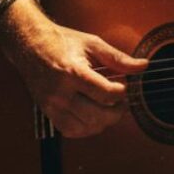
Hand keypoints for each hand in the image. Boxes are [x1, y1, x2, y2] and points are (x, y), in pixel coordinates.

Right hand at [0, 0, 148, 137]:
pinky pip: (72, 131)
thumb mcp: (93, 44)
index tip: (125, 85)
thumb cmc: (62, 42)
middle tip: (122, 100)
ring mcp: (53, 106)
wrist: (30, 46)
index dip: (122, 92)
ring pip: (87, 127)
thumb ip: (119, 58)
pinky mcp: (48, 113)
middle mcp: (60, 93)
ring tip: (110, 106)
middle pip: (98, 115)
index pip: (105, 93)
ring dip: (104, 121)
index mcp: (72, 72)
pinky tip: (94, 115)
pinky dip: (88, 128)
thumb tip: (143, 66)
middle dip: (117, 110)